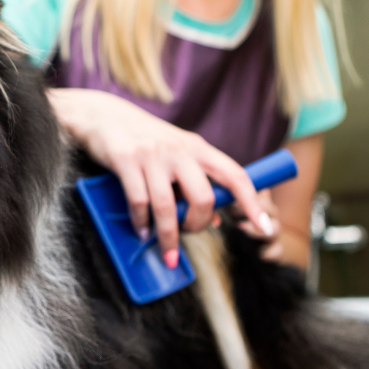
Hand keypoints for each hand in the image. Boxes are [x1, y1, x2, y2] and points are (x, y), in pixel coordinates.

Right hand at [48, 88, 273, 265]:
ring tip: (165, 252)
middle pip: (203, 198)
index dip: (252, 203)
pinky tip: (142, 231)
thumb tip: (216, 219)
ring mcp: (151, 154)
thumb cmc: (143, 139)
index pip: (235, 175)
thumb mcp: (175, 154)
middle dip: (197, 226)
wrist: (103, 115)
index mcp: (197, 147)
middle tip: (188, 235)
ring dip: (167, 236)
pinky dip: (142, 223)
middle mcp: (178, 150)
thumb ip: (195, 183)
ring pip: (167, 206)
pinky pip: (139, 202)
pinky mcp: (125, 160)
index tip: (265, 228)